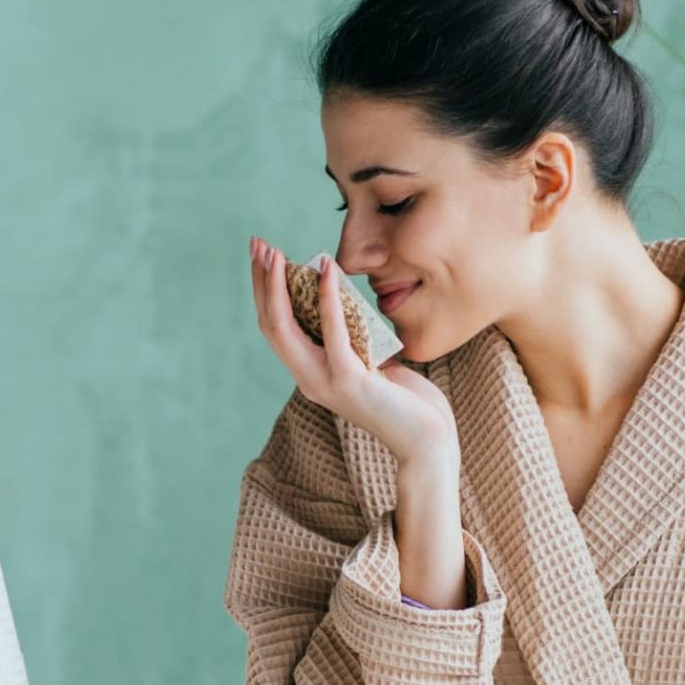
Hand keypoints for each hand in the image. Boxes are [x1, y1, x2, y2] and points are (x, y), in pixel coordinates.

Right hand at [248, 237, 457, 469]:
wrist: (425, 440)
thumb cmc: (405, 400)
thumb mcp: (371, 362)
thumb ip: (354, 338)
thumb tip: (348, 300)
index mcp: (310, 374)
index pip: (275, 327)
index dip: (264, 290)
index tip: (262, 255)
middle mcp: (309, 379)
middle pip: (271, 323)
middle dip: (261, 281)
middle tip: (258, 244)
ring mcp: (325, 381)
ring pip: (286, 328)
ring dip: (278, 286)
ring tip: (277, 253)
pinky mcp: (349, 380)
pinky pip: (332, 332)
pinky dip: (328, 297)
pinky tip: (328, 268)